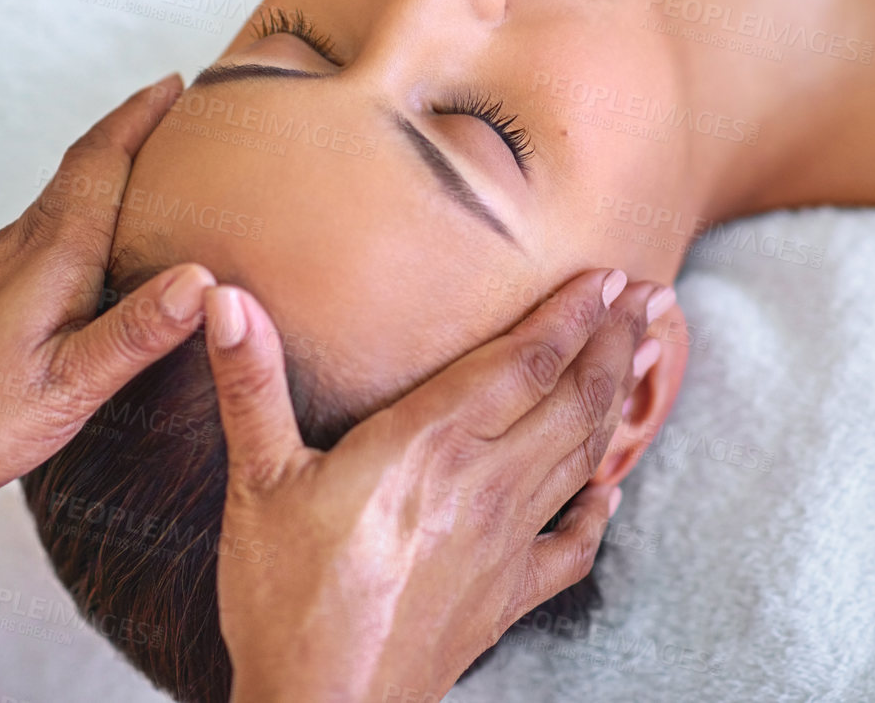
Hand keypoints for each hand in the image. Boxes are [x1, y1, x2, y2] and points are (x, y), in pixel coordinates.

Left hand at [0, 73, 215, 507]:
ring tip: (163, 168)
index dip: (142, 117)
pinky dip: (92, 210)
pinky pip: (53, 228)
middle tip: (186, 112)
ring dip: (114, 168)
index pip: (103, 162)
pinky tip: (108, 241)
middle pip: (87, 166)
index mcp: (54, 257)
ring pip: (68, 196)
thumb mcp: (66, 386)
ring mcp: (5, 266)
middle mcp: (26, 247)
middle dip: (137, 130)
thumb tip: (204, 281)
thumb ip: (136, 333)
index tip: (181, 85)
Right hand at [205, 269, 663, 702]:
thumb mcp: (257, 481)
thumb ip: (250, 384)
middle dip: (617, 341)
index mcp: (430, 444)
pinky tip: (613, 488)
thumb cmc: (285, 600)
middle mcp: (484, 484)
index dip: (574, 313)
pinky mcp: (508, 596)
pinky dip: (600, 510)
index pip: (525, 360)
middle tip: (651, 296)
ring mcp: (506, 543)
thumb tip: (223, 298)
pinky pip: (572, 547)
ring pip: (583, 454)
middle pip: (573, 397)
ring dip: (620, 398)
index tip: (612, 275)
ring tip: (650, 354)